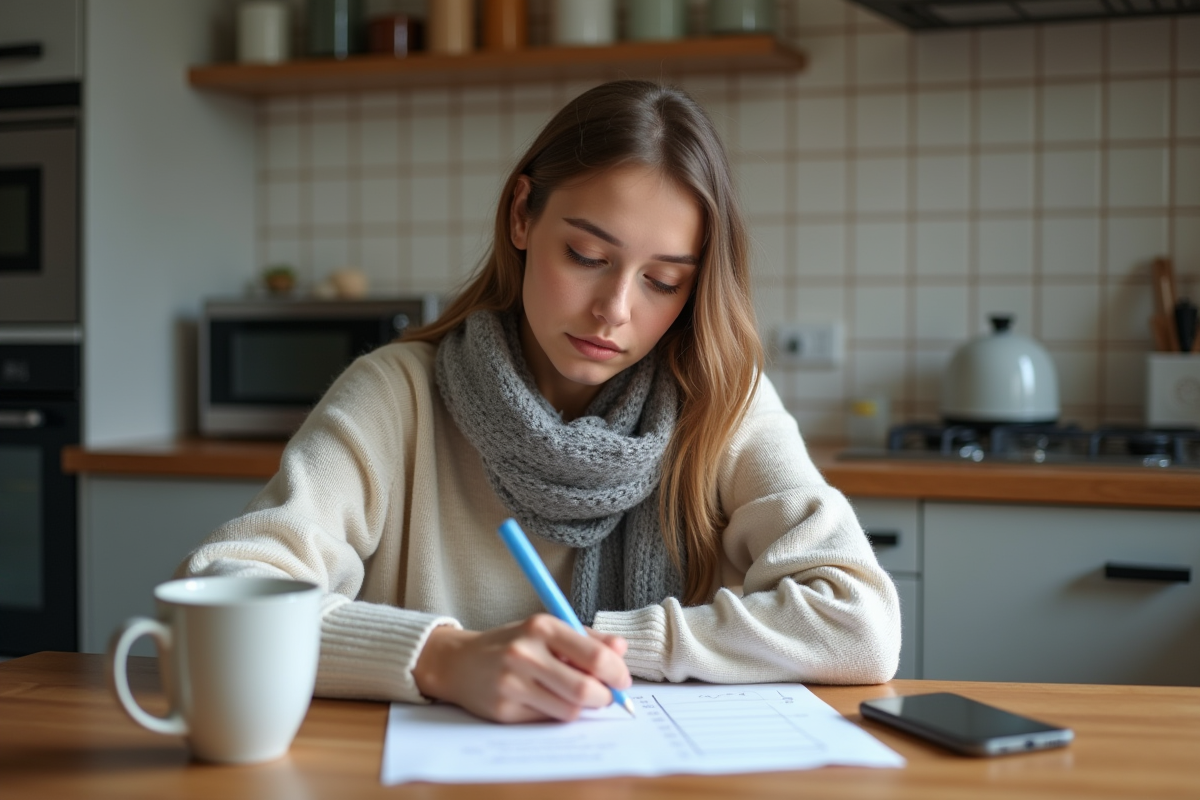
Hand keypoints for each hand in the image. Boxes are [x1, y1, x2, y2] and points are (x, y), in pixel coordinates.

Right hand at [412, 614, 630, 722]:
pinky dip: (557, 713)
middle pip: (585, 689)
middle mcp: (525, 653)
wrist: (459, 662)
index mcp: (542, 626)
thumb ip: (587, 639)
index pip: (595, 656)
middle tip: (607, 696)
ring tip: (576, 696)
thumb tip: (621, 648)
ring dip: (582, 708)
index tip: (623, 680)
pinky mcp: (504, 709)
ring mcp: (512, 683)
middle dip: (605, 697)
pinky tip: (548, 700)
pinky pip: (548, 719)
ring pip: (570, 710)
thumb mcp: (547, 630)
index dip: (617, 673)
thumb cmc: (512, 644)